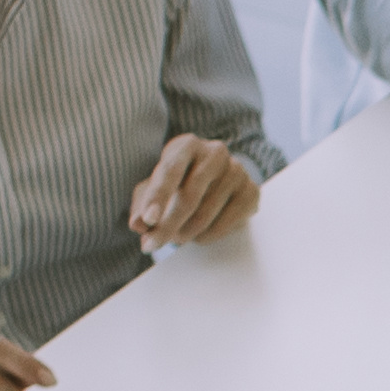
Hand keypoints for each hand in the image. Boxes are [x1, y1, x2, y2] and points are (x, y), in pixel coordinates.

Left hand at [127, 134, 258, 248]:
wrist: (214, 184)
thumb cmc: (178, 185)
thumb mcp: (152, 190)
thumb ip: (141, 205)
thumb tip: (137, 224)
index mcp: (187, 145)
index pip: (170, 171)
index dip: (158, 197)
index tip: (148, 220)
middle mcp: (215, 152)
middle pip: (190, 196)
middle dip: (168, 225)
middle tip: (152, 245)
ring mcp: (237, 171)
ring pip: (206, 214)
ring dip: (186, 233)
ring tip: (177, 235)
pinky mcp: (251, 191)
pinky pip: (227, 224)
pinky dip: (208, 236)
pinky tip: (199, 235)